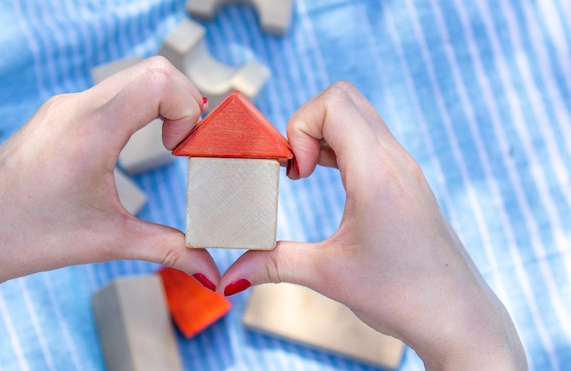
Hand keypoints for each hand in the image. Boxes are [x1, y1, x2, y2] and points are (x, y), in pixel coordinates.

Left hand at [0, 57, 219, 315]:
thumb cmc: (30, 237)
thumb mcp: (110, 241)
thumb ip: (169, 250)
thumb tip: (212, 274)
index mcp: (90, 132)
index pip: (158, 83)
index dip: (186, 109)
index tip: (180, 150)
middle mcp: (75, 107)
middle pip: (153, 69)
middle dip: (183, 100)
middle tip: (184, 143)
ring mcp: (64, 105)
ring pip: (132, 75)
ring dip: (161, 101)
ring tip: (165, 144)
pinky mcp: (58, 111)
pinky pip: (110, 90)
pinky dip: (138, 105)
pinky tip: (133, 143)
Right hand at [220, 82, 526, 369]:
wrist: (457, 317)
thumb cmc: (402, 295)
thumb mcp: (327, 276)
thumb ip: (272, 265)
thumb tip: (229, 275)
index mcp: (377, 173)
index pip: (333, 103)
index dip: (300, 127)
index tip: (296, 173)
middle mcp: (395, 159)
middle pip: (343, 97)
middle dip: (306, 124)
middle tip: (297, 169)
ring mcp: (404, 166)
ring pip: (357, 115)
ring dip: (323, 135)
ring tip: (308, 176)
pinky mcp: (405, 179)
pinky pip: (368, 138)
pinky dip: (339, 147)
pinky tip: (331, 183)